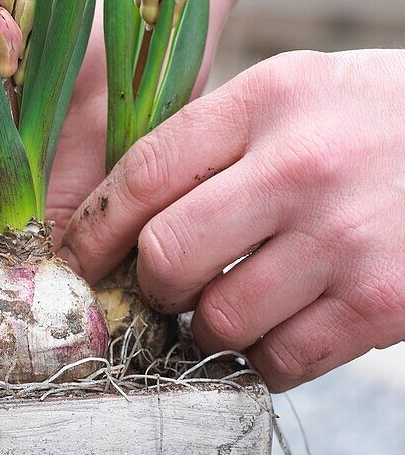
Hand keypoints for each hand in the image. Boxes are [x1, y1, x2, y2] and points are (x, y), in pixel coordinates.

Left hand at [61, 49, 404, 390]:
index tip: (79, 257)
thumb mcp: (298, 92)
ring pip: (218, 321)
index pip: (145, 173)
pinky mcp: (384, 304)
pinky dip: (262, 360)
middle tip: (164, 286)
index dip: (96, 229)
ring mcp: (346, 239)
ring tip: (227, 305)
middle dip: (150, 285)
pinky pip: (281, 362)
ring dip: (206, 327)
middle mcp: (302, 166)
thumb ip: (215, 141)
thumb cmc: (379, 121)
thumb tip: (122, 217)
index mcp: (269, 99)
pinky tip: (275, 333)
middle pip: (166, 257)